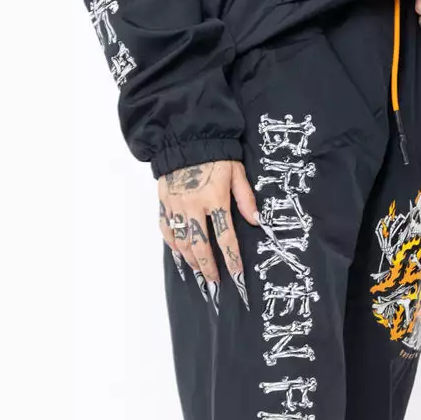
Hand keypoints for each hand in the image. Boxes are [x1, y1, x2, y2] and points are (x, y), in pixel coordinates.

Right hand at [158, 158, 258, 311]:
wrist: (184, 138)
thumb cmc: (214, 154)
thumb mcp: (236, 172)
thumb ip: (246, 198)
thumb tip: (256, 222)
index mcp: (215, 198)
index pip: (225, 236)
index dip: (232, 259)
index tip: (237, 276)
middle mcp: (193, 205)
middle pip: (200, 246)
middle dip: (208, 267)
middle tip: (215, 282)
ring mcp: (176, 205)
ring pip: (181, 242)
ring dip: (190, 260)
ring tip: (199, 271)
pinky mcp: (163, 202)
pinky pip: (166, 229)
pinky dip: (172, 245)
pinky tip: (180, 254)